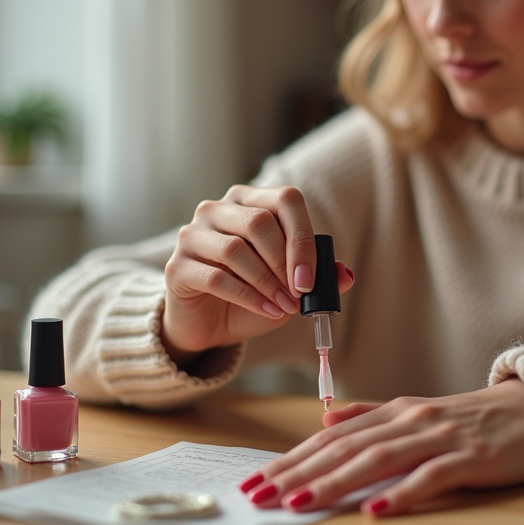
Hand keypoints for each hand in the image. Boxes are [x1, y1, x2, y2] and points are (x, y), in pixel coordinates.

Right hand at [160, 185, 353, 358]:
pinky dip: (247, 297)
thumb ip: (319, 276)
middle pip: (259, 223)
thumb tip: (345, 274)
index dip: (302, 237)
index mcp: (249, 201)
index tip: (311, 277)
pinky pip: (215, 277)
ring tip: (284, 306)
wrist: (209, 325)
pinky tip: (267, 310)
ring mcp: (192, 235)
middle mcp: (217, 209)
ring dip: (267, 282)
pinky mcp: (177, 266)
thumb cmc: (252, 295)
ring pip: (235, 249)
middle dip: (285, 263)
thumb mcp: (291, 286)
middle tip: (298, 294)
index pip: (284, 199)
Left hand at [239, 379, 523, 516]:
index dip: (293, 458)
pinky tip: (376, 510)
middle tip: (261, 494)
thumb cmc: (474, 418)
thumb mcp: (418, 412)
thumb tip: (327, 420)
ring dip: (336, 482)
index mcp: (396, 411)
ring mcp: (442, 437)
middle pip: (346, 447)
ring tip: (301, 503)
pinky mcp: (472, 457)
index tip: (257, 479)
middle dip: (299, 472)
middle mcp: (412, 420)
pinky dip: (403, 492)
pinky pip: (432, 476)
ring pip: (379, 459)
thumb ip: (373, 415)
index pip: (333, 437)